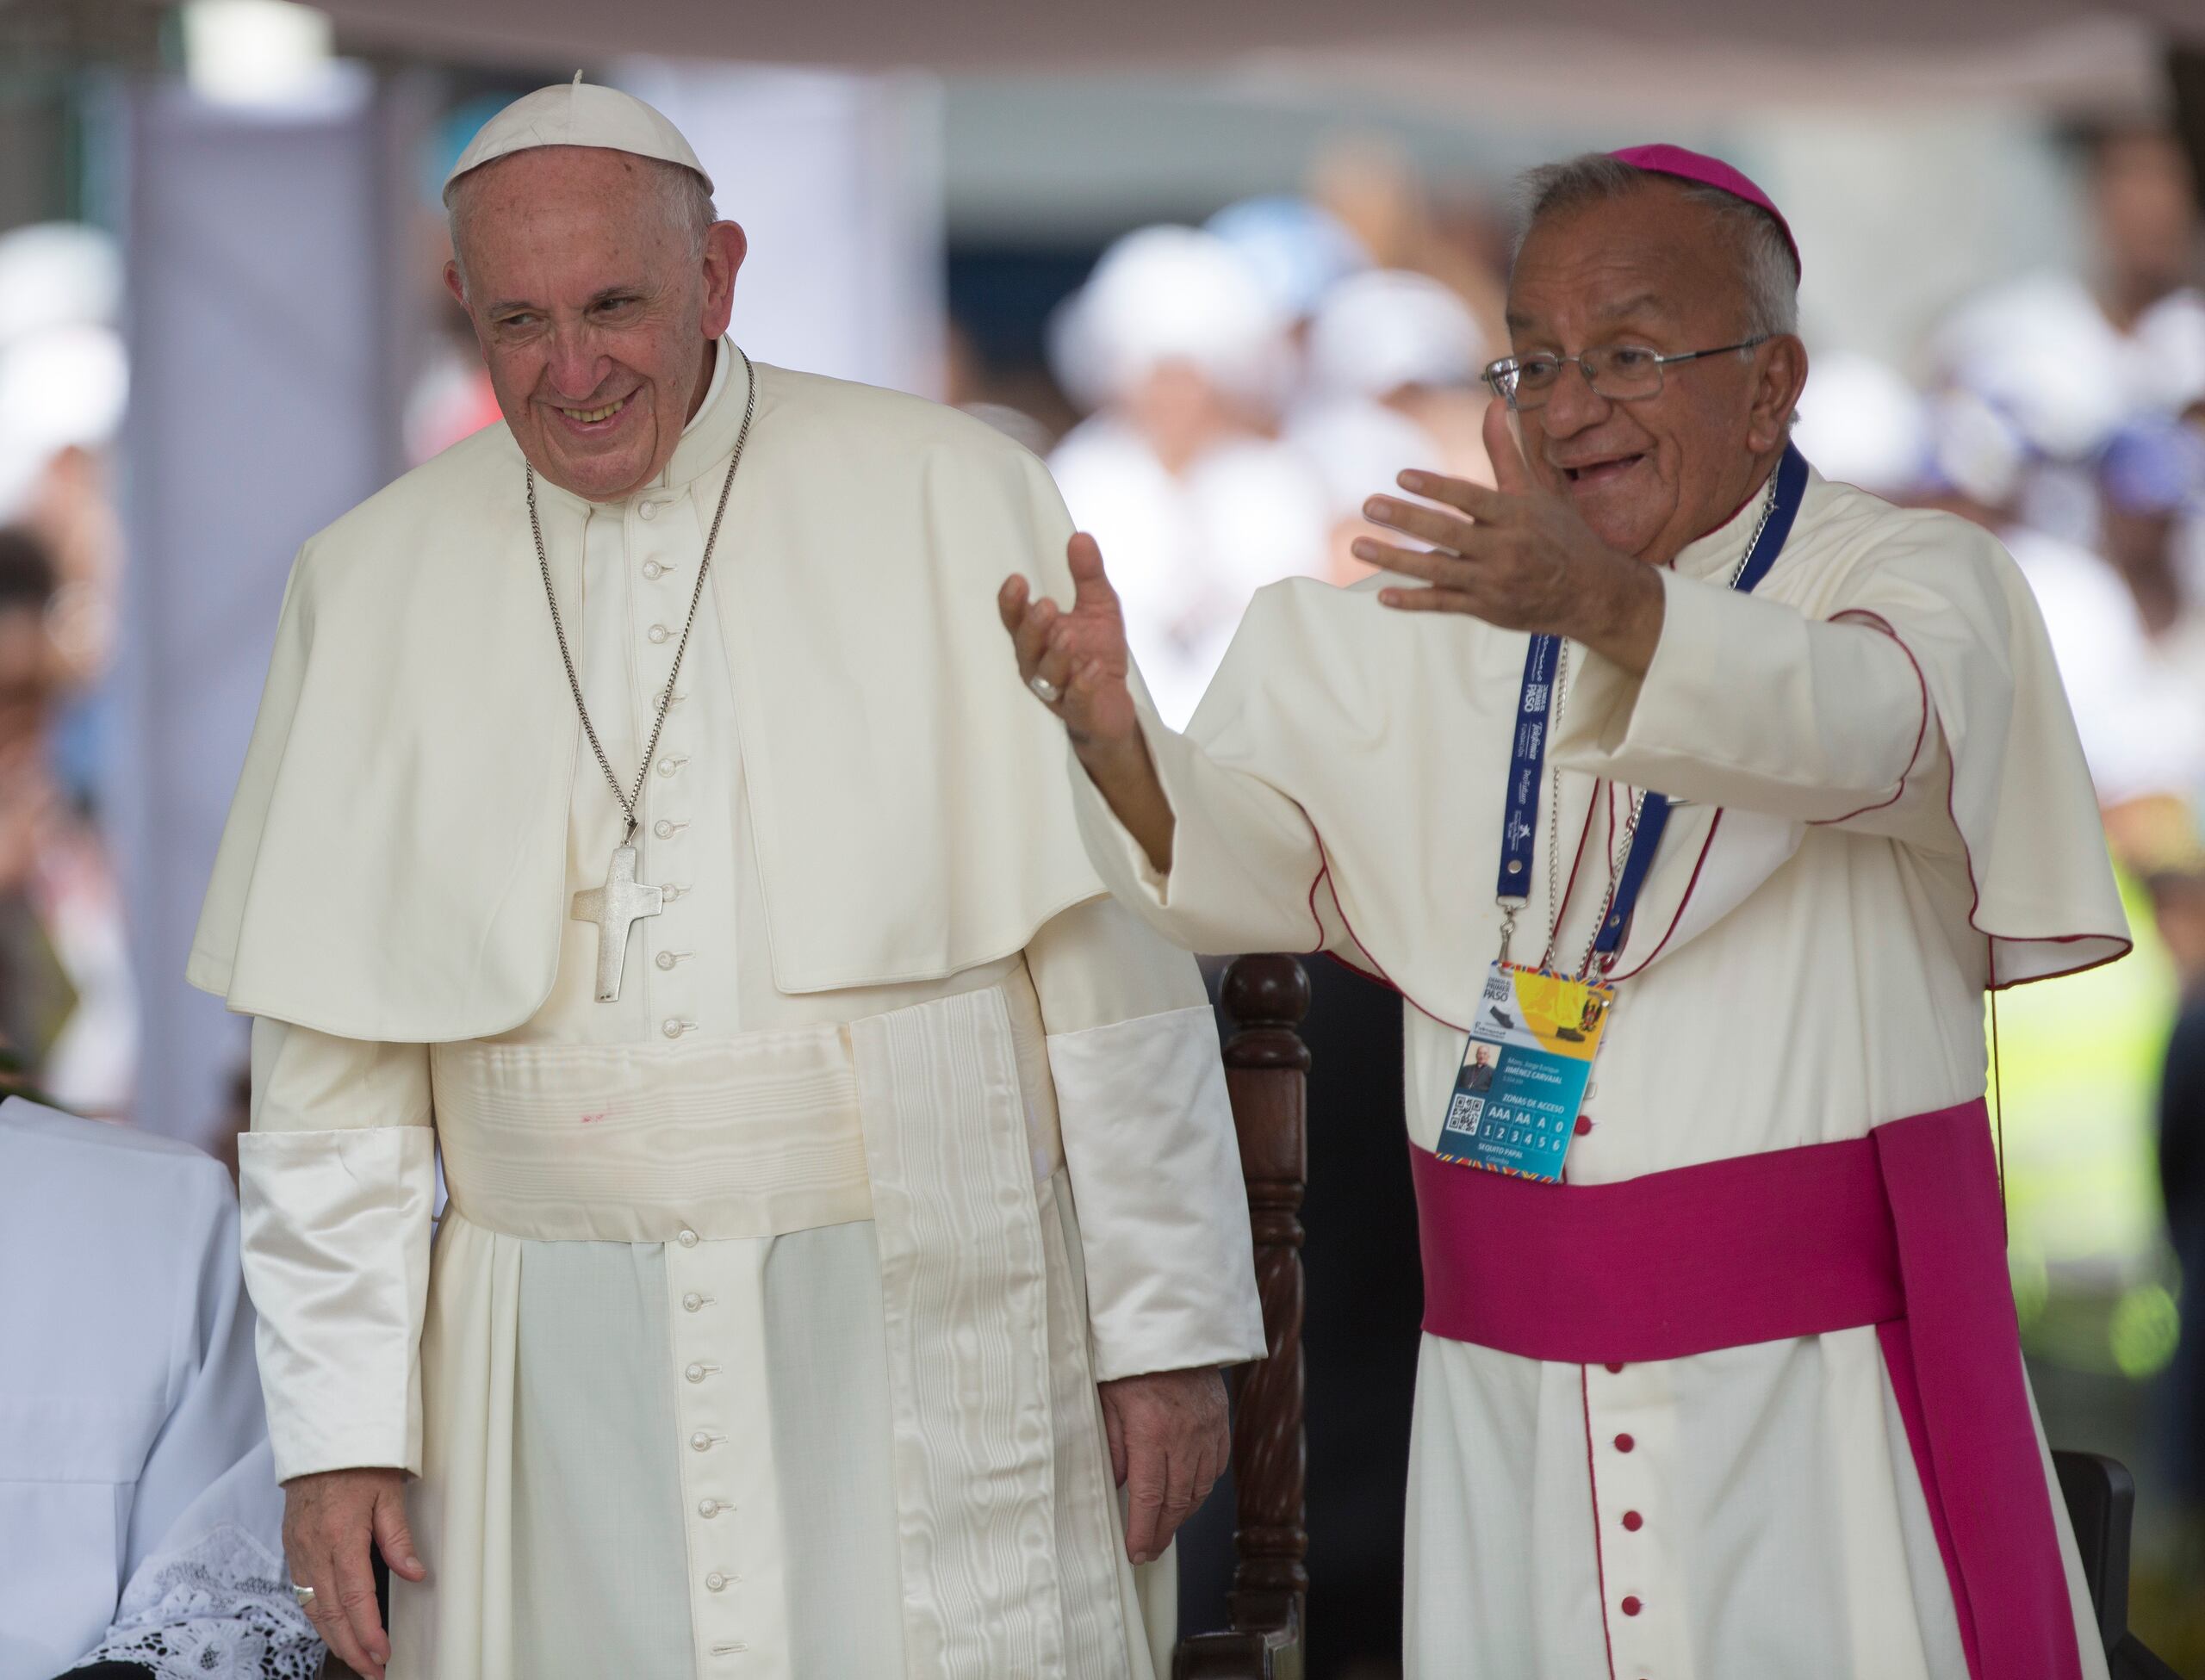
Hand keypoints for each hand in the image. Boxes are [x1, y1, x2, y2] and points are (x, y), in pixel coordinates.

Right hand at [281, 1467, 425, 1679]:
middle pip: (330, 1613)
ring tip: (356, 1658)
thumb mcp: (389, 1492)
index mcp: (341, 1537)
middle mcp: (314, 1549)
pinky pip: (302, 1592)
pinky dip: (317, 1616)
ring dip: (334, 1638)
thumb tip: (415, 1574)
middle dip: (352, 1647)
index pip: (354, 1599)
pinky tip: (332, 1627)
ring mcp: (299, 1550)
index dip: (368, 1632)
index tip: (382, 1655)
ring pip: (312, 1608)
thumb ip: (399, 1537)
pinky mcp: (293, 1546)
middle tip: (372, 1671)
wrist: (320, 1433)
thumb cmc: (358, 1458)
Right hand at [998, 533, 1138, 751]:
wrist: (1112, 705)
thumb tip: (1080, 536)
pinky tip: (1094, 668)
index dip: (1012, 602)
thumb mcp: (1098, 606)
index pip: (1015, 617)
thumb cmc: (1096, 653)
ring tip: (1069, 635)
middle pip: (1026, 645)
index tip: (1018, 580)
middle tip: (1045, 606)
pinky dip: (1083, 684)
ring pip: (1047, 673)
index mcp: (1036, 635)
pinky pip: (1076, 698)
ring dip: (1057, 653)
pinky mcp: (1078, 710)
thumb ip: (1088, 575)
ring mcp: (1056, 689)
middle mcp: (1037, 662)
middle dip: (1033, 626)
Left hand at [1099, 1366, 1229, 1565]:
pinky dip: (1202, 1488)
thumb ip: (1110, 1447)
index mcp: (1151, 1430)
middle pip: (1177, 1500)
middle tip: (1148, 1550)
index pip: (1149, 1496)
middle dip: (1162, 1531)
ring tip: (1165, 1528)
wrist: (1169, 1325)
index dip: (1143, 1531)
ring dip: (1182, 1514)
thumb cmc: (1128, 1361)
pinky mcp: (1221, 1421)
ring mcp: (1207, 1429)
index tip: (1136, 1552)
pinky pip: (1216, 1467)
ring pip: (1200, 1488)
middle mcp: (1185, 1435)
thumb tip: (1114, 1487)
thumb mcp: (1105, 1401)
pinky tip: (1188, 1495)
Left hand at [1354, 398, 1666, 674]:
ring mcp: (1492, 582)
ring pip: (1436, 570)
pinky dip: (1413, 601)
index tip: (1402, 476)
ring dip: (1395, 560)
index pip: (1470, 498)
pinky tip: (1384, 596)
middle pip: (1446, 533)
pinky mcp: (1485, 608)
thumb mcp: (1537, 490)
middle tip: (1368, 505)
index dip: (1436, 487)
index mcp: (1515, 516)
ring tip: (1359, 547)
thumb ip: (1505, 451)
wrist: (1591, 592)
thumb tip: (1493, 404)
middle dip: (1405, 519)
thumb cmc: (1561, 535)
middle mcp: (1503, 549)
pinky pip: (1444, 604)